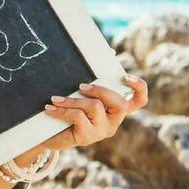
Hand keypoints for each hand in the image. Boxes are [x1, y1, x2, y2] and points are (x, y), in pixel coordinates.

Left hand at [30, 75, 147, 153]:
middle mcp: (113, 121)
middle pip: (119, 103)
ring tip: (55, 98)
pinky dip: (62, 110)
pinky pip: (78, 116)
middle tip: (81, 86)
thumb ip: (95, 78)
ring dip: (72, 99)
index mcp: (115, 109)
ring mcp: (102, 130)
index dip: (139, 88)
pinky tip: (50, 108)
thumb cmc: (67, 111)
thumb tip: (110, 51)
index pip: (138, 101)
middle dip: (100, 90)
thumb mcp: (80, 94)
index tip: (127, 77)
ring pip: (95, 106)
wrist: (49, 135)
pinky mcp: (88, 137)